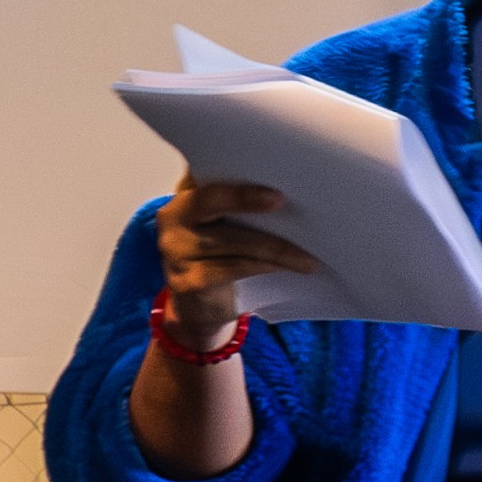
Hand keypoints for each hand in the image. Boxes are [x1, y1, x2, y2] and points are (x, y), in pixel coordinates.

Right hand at [149, 172, 323, 346]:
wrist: (199, 303)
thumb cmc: (219, 252)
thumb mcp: (224, 222)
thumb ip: (238, 201)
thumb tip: (287, 185)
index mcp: (184, 197)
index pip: (205, 178)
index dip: (234, 181)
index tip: (271, 186)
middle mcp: (172, 220)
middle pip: (209, 202)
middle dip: (245, 199)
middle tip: (281, 200)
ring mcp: (175, 252)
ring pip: (233, 242)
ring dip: (276, 248)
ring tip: (309, 256)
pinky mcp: (186, 281)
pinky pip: (233, 268)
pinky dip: (265, 266)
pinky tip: (287, 267)